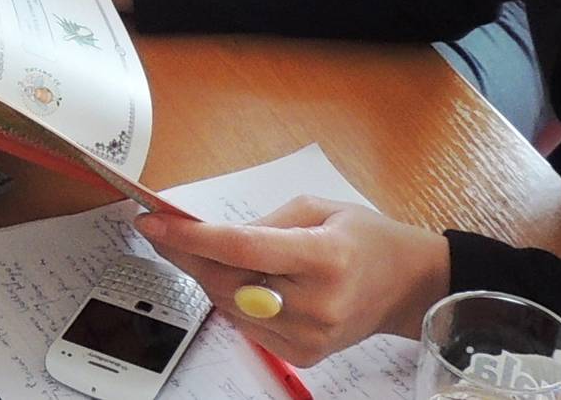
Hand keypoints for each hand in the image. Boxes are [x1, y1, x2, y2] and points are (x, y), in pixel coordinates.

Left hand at [135, 197, 451, 369]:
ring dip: (206, 276)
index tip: (154, 222)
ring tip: (199, 250)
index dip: (192, 237)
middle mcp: (317, 302)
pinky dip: (230, 300)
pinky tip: (234, 279)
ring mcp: (311, 335)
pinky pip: (246, 326)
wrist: (406, 286)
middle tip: (161, 231)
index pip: (243, 248)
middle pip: (228, 280)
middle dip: (187, 254)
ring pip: (229, 306)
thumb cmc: (366, 239)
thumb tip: (213, 233)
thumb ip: (265, 221)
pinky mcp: (305, 354)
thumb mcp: (320, 207)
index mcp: (325, 256)